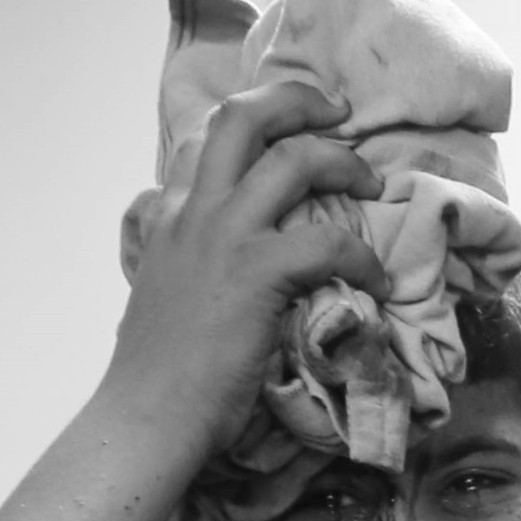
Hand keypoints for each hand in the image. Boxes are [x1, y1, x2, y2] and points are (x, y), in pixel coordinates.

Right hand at [106, 76, 390, 453]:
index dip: (253, 115)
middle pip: (243, 117)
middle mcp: (193, 213)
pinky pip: (327, 241)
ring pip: (291, 157)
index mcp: (169, 218)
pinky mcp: (255, 273)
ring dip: (344, 163)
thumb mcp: (161, 299)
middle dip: (299, 101)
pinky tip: (376, 282)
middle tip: (340, 115)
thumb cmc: (156, 378)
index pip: (203, 137)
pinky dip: (362, 256)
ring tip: (372, 187)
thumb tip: (211, 273)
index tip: (291, 123)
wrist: (145, 418)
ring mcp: (223, 238)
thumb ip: (185, 267)